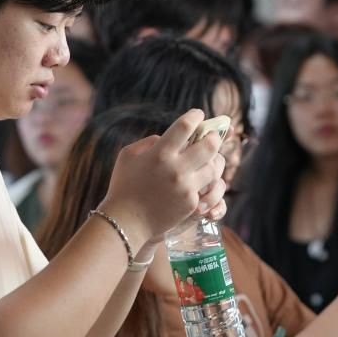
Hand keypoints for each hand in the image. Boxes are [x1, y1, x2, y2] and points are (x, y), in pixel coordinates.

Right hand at [102, 109, 225, 242]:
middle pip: (210, 145)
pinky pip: (207, 188)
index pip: (186, 126)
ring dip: (212, 162)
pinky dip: (204, 182)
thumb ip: (149, 142)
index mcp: (160, 153)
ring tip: (207, 160)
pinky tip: (199, 180)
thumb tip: (165, 138)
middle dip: (214, 137)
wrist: (125, 221)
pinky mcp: (191, 203)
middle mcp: (176, 168)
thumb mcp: (128, 156)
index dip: (196, 116)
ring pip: (213, 168)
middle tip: (212, 136)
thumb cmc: (123, 186)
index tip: (198, 115)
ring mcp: (186, 187)